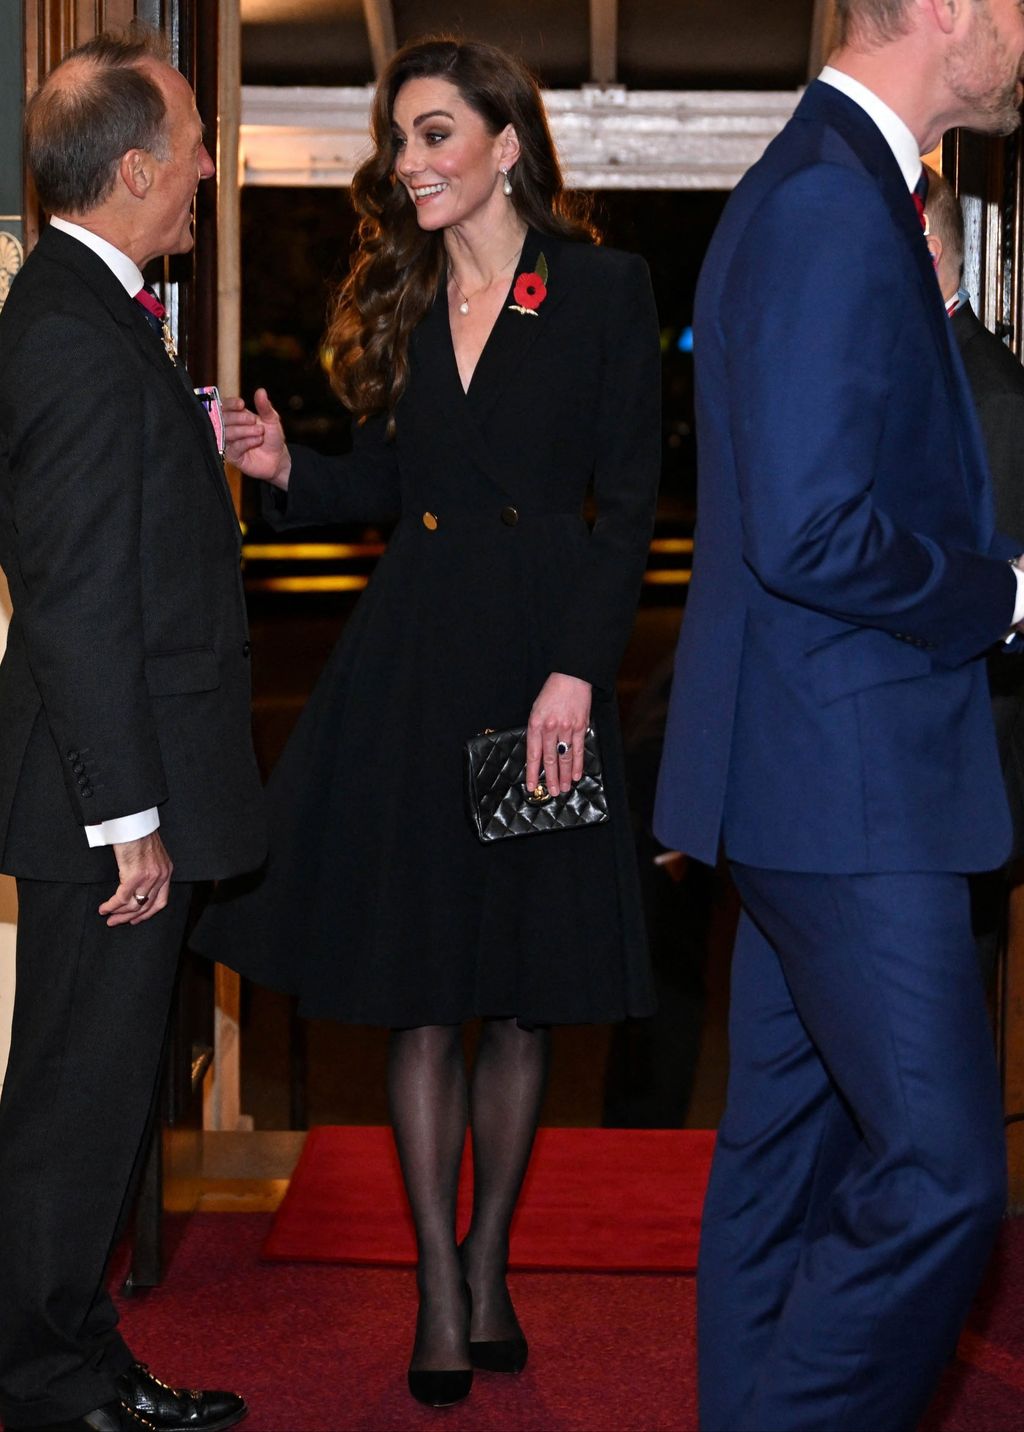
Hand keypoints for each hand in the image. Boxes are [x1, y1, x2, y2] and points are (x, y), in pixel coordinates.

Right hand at [98, 831, 172, 926]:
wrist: (133, 820)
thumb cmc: (137, 832)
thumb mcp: (150, 853)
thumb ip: (148, 868)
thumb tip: (134, 883)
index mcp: (166, 871)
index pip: (161, 901)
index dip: (148, 913)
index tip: (136, 919)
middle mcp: (161, 876)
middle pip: (147, 906)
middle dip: (130, 917)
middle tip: (116, 922)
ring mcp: (149, 877)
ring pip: (134, 904)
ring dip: (119, 913)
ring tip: (108, 916)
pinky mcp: (135, 875)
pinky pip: (122, 897)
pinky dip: (112, 905)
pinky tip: (104, 908)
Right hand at [223, 388, 291, 487]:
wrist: (278, 458)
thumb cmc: (272, 437)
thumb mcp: (271, 419)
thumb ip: (264, 406)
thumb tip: (261, 391)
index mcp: (235, 415)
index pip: (224, 406)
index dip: (230, 404)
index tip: (241, 405)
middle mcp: (229, 428)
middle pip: (223, 418)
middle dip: (240, 418)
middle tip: (255, 421)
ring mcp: (229, 442)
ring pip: (227, 433)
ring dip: (245, 431)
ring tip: (260, 432)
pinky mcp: (232, 457)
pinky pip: (233, 448)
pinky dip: (246, 442)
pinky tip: (257, 441)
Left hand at [526, 672, 591, 796]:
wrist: (571, 677)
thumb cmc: (552, 693)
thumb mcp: (537, 709)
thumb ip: (536, 730)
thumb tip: (538, 752)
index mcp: (536, 724)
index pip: (533, 754)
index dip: (533, 772)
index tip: (532, 786)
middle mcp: (550, 728)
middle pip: (549, 759)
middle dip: (550, 778)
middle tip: (551, 792)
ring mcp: (567, 728)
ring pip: (564, 757)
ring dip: (564, 775)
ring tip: (563, 788)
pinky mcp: (581, 726)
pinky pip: (578, 749)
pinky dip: (577, 764)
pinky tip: (575, 775)